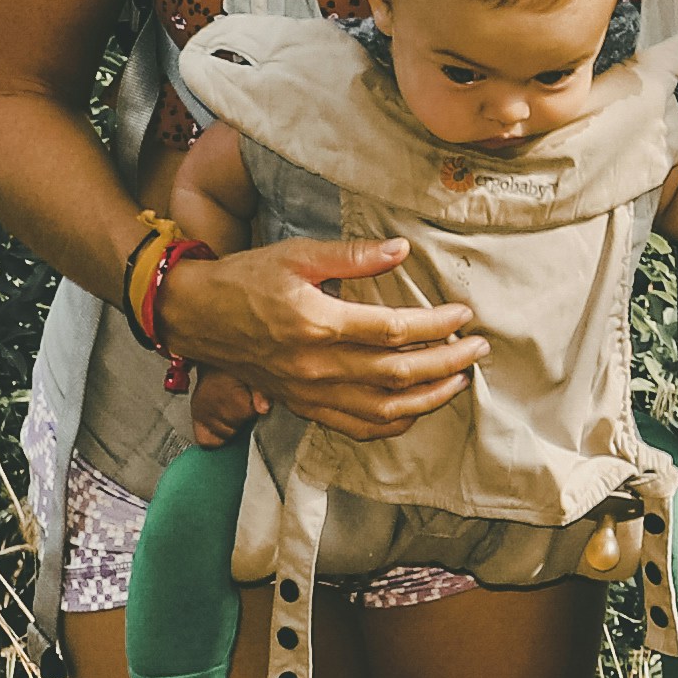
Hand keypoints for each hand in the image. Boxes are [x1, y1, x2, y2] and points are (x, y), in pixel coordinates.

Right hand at [155, 235, 478, 438]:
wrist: (197, 317)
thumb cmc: (248, 278)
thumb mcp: (297, 254)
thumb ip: (352, 256)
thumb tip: (401, 250)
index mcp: (319, 322)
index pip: (394, 330)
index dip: (436, 325)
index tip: (464, 315)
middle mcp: (317, 365)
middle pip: (398, 374)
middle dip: (448, 363)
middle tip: (479, 349)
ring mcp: (310, 392)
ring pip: (382, 409)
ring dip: (429, 398)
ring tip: (460, 381)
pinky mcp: (303, 405)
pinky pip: (354, 427)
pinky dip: (391, 424)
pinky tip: (414, 410)